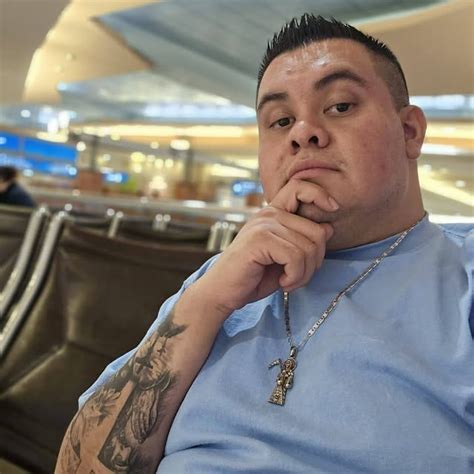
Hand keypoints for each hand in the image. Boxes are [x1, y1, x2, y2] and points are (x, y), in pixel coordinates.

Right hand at [193, 180, 336, 318]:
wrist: (223, 292)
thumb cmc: (253, 276)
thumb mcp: (285, 258)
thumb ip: (303, 242)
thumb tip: (328, 228)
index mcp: (273, 213)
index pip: (299, 187)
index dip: (319, 194)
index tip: (333, 208)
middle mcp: (268, 214)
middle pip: (316, 232)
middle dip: (315, 262)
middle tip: (298, 276)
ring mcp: (264, 225)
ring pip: (308, 248)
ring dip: (303, 274)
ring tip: (288, 281)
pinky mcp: (260, 239)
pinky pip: (295, 257)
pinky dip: (295, 276)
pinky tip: (282, 282)